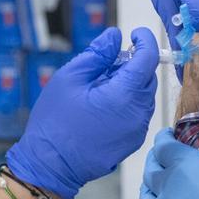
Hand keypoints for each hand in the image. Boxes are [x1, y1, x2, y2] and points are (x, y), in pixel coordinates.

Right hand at [6, 27, 158, 198]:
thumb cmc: (55, 121)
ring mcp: (138, 130)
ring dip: (129, 84)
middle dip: (133, 64)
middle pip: (147, 77)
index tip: (134, 33)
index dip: (145, 40)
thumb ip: (98, 54)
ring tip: (99, 87)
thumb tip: (115, 36)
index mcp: (125, 95)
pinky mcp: (132, 141)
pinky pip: (138, 113)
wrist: (49, 165)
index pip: (148, 58)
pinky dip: (127, 102)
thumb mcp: (70, 77)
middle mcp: (139, 113)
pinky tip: (102, 106)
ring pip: (144, 95)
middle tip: (105, 64)